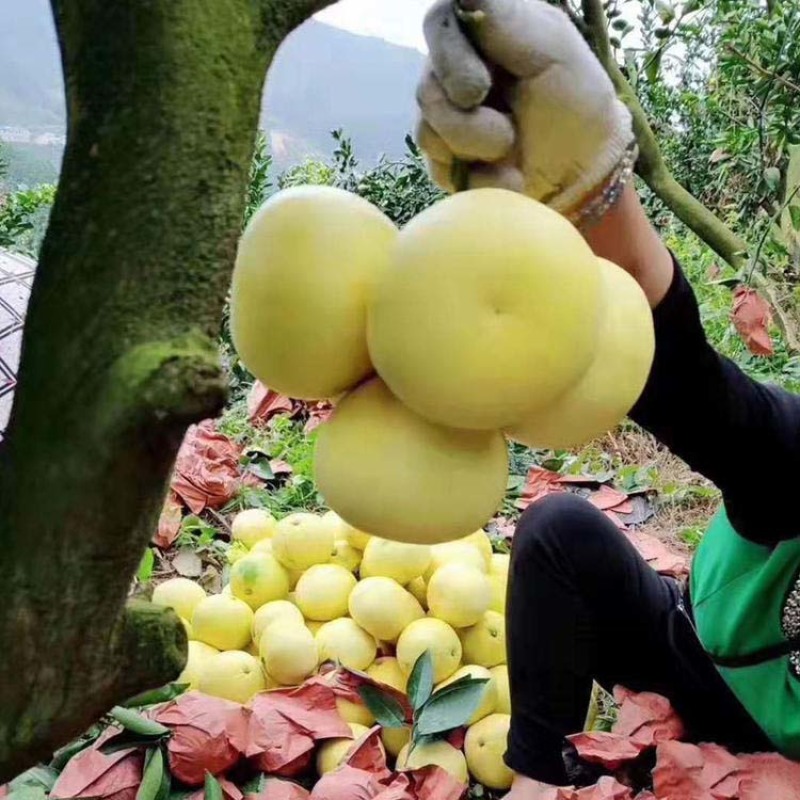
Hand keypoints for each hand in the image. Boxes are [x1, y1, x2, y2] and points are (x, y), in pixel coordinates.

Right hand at [416, 0, 634, 216]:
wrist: (581, 171)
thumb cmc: (575, 103)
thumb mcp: (552, 51)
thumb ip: (506, 20)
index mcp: (481, 34)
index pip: (439, 22)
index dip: (450, 55)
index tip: (479, 88)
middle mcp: (454, 71)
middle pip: (426, 86)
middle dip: (467, 118)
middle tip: (506, 132)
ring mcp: (445, 118)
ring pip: (427, 131)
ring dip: (476, 147)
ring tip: (511, 149)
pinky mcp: (445, 160)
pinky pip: (437, 167)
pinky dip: (477, 175)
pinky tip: (504, 174)